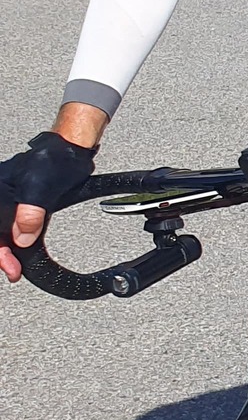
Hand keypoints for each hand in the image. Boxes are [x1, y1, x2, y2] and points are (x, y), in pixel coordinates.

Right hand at [0, 131, 96, 283]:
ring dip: (7, 249)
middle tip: (14, 270)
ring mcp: (6, 199)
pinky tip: (21, 247)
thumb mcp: (40, 190)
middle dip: (1, 254)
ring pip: (1, 231)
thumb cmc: (54, 161)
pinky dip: (14, 239)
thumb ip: (29, 215)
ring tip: (16, 264)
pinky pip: (9, 225)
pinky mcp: (17, 202)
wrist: (69, 150)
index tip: (10, 268)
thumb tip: (22, 238)